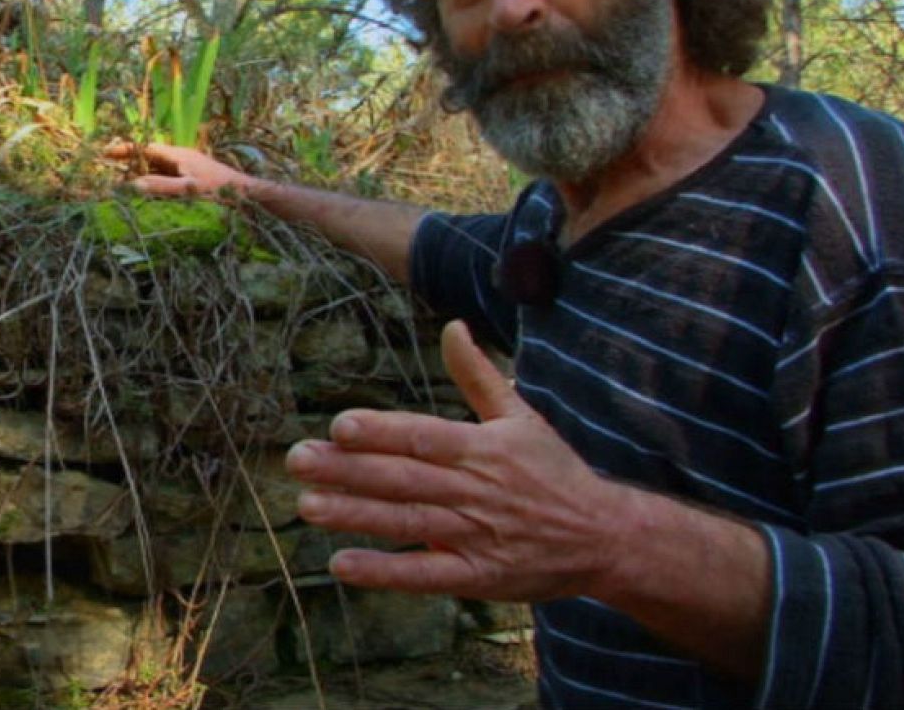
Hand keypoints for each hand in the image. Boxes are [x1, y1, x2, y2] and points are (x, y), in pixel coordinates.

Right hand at [106, 142, 258, 198]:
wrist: (246, 192)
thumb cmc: (219, 190)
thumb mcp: (189, 190)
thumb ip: (162, 186)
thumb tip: (134, 185)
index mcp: (178, 155)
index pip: (146, 148)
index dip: (125, 150)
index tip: (106, 152)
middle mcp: (180, 156)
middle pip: (149, 154)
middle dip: (129, 159)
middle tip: (108, 165)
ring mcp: (186, 165)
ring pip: (157, 164)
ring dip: (140, 169)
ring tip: (121, 178)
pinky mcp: (191, 174)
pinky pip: (166, 173)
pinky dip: (153, 177)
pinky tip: (148, 187)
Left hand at [285, 319, 631, 601]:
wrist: (605, 537)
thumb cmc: (554, 471)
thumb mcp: (521, 416)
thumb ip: (478, 375)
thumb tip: (453, 327)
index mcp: (482, 448)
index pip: (423, 436)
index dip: (381, 432)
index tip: (338, 426)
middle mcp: (475, 490)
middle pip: (403, 478)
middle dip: (348, 470)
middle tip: (298, 461)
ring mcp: (476, 535)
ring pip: (407, 522)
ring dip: (355, 515)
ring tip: (307, 505)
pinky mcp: (478, 577)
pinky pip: (425, 575)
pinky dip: (385, 570)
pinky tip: (343, 563)